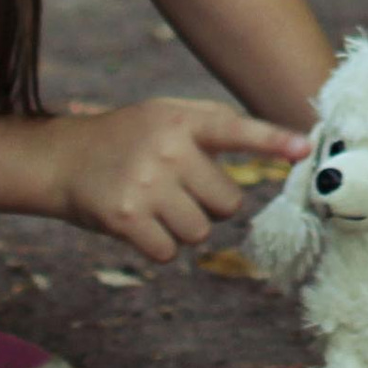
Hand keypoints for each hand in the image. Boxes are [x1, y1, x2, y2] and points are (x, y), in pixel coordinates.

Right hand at [38, 99, 308, 262]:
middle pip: (229, 203)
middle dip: (212, 205)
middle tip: (183, 190)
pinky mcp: (126, 218)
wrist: (63, 158)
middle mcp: (169, 150)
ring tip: (158, 204)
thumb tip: (283, 145)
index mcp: (185, 120)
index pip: (238, 129)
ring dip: (185, 228)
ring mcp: (147, 184)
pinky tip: (141, 224)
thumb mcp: (168, 114)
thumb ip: (216, 126)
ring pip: (200, 233)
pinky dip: (159, 247)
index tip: (305, 147)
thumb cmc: (129, 137)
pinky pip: (168, 252)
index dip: (274, 140)